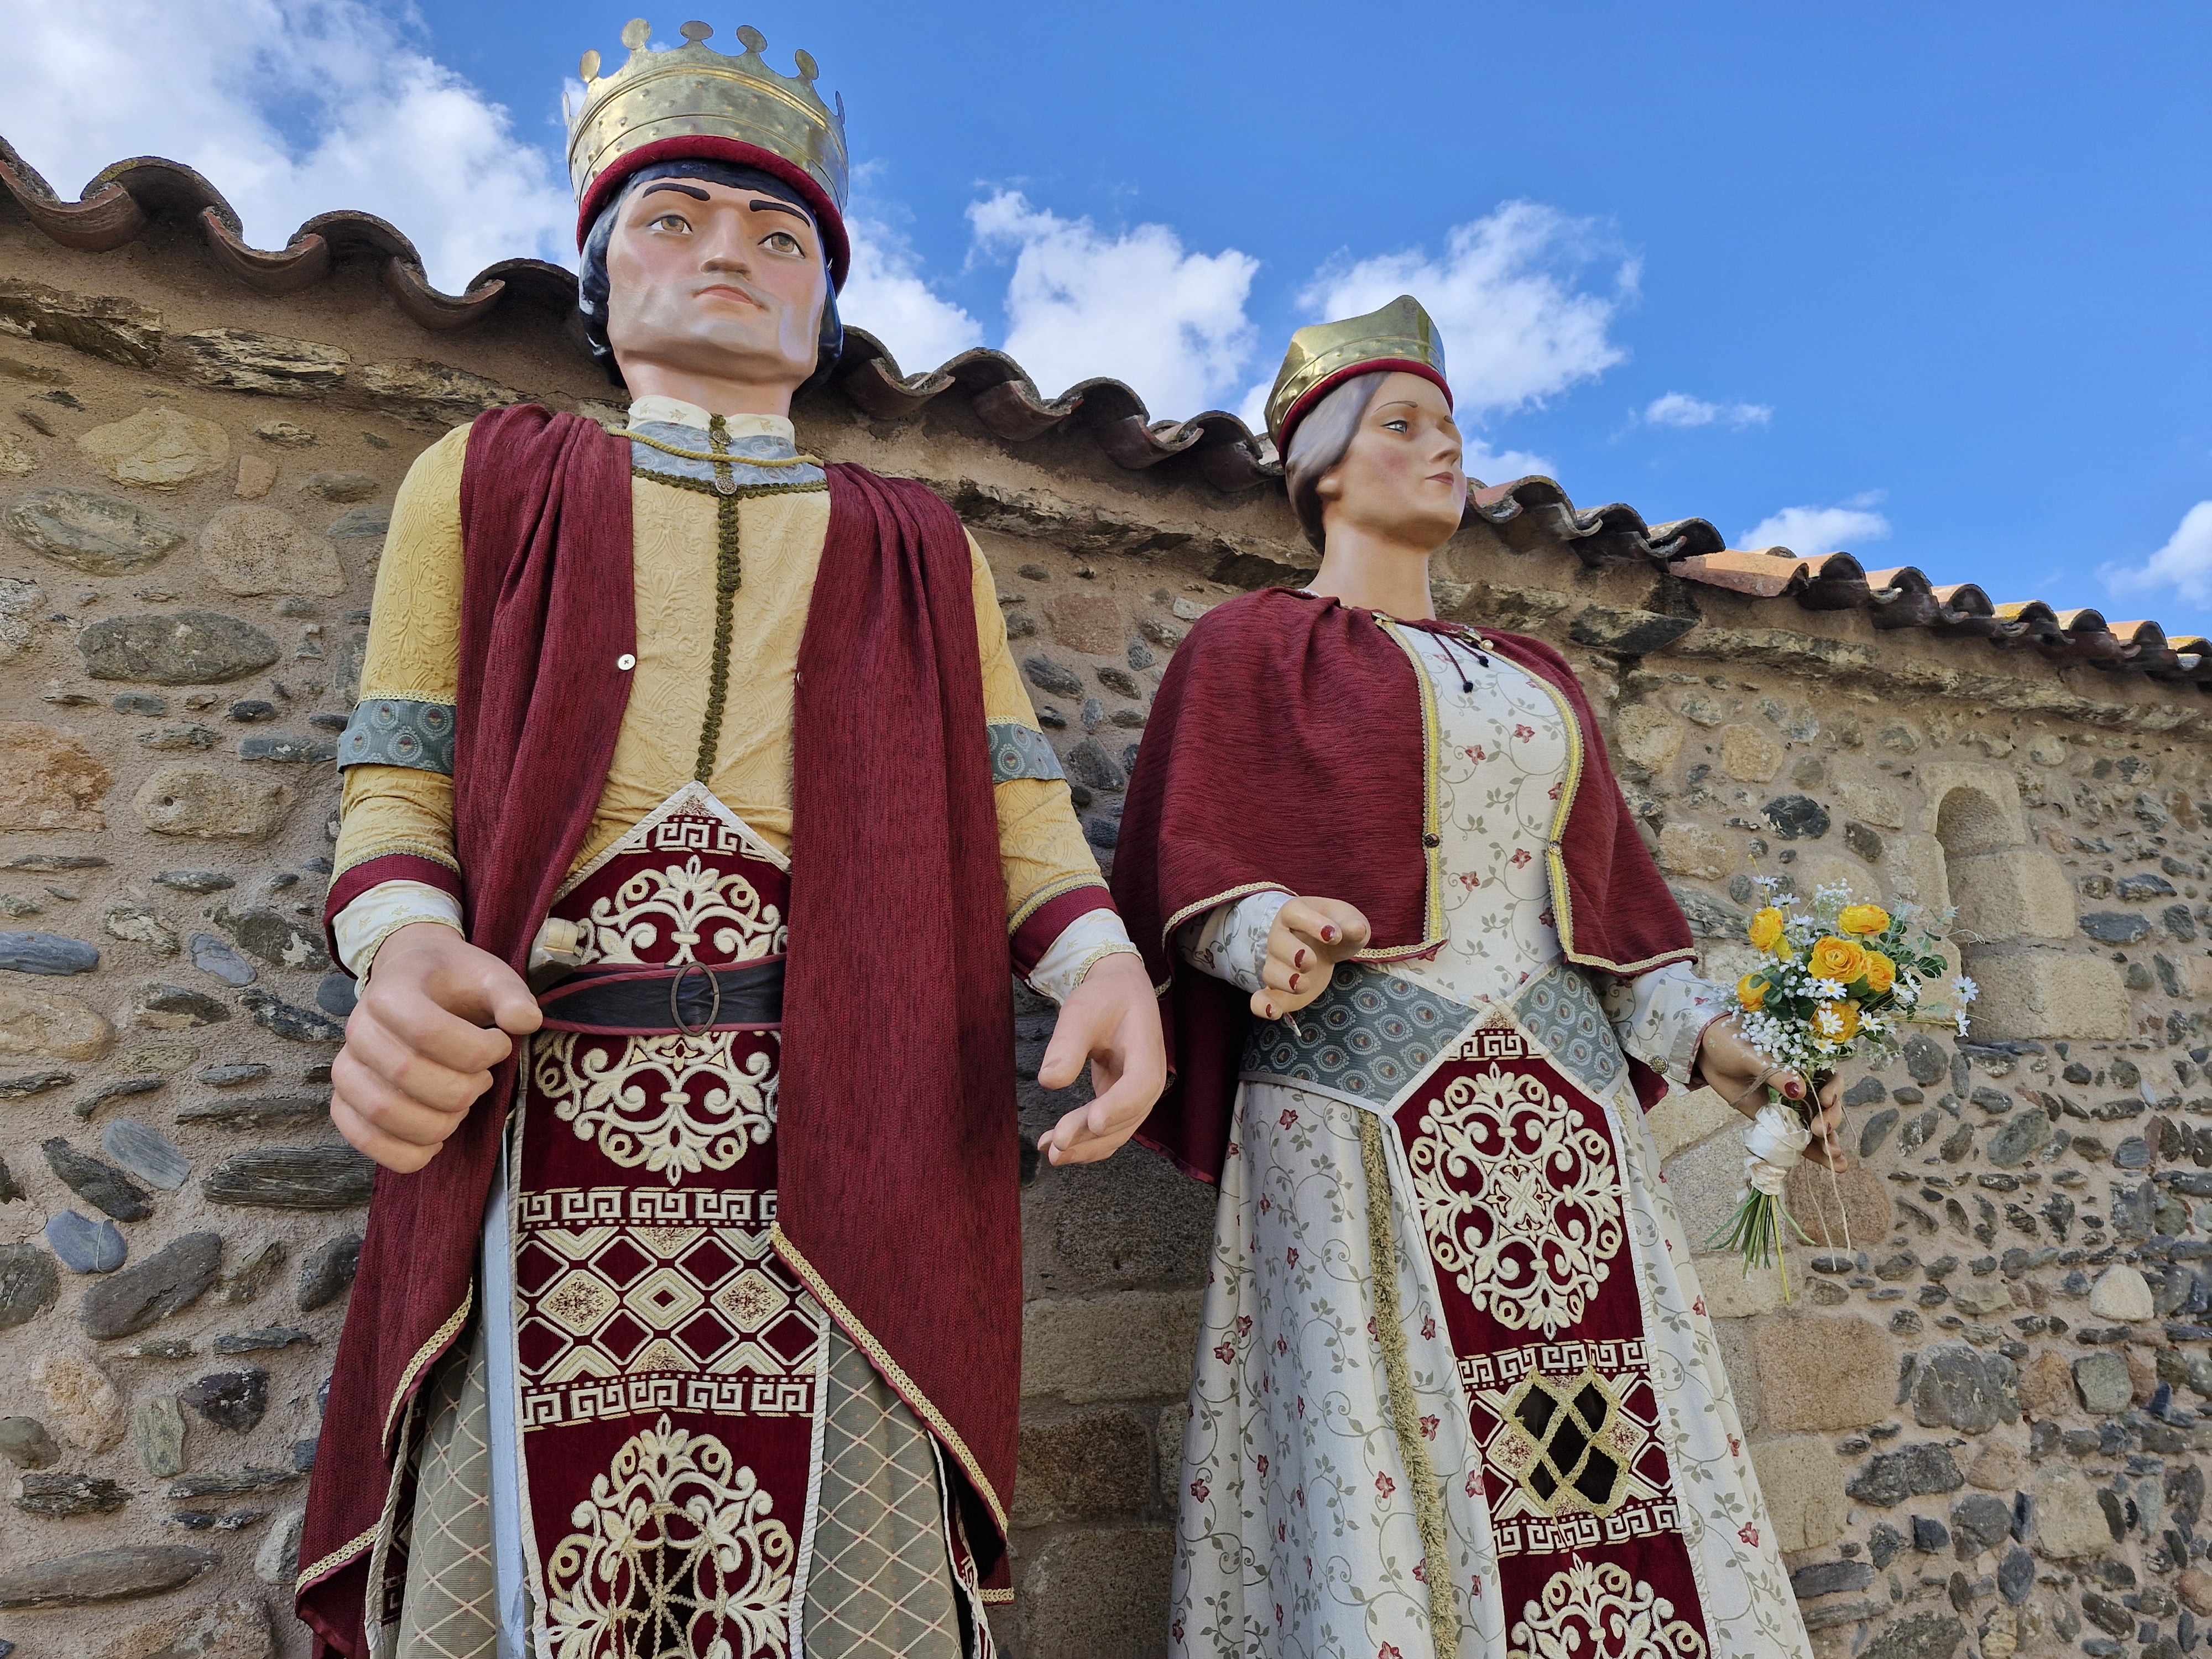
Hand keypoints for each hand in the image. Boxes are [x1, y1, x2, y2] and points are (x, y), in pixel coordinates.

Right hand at [330, 922, 541, 1173]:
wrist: (413, 982)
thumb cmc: (455, 983)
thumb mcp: (489, 976)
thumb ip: (511, 995)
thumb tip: (527, 1021)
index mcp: (389, 993)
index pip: (427, 1031)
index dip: (476, 1049)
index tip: (501, 1045)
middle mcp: (359, 1031)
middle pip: (408, 1075)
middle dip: (463, 1088)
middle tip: (484, 1079)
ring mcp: (347, 1070)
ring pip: (385, 1114)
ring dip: (440, 1122)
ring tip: (462, 1105)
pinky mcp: (346, 1103)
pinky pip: (365, 1141)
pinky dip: (405, 1153)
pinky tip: (436, 1142)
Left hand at [1035, 951, 1166, 1167]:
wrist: (1120, 995)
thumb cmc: (1104, 999)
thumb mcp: (1083, 1010)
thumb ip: (1067, 1044)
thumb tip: (1049, 1081)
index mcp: (1147, 1051)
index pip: (1140, 1085)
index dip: (1118, 1106)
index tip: (1093, 1121)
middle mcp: (1148, 1081)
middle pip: (1126, 1117)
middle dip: (1091, 1135)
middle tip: (1057, 1143)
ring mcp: (1136, 1097)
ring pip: (1116, 1132)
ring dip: (1085, 1148)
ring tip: (1050, 1153)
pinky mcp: (1119, 1104)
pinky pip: (1107, 1132)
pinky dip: (1084, 1144)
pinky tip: (1055, 1148)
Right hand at [1249, 897, 1371, 1020]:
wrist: (1326, 944)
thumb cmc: (1337, 927)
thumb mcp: (1349, 920)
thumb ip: (1353, 924)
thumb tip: (1356, 929)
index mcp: (1295, 913)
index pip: (1294, 913)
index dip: (1311, 924)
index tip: (1334, 935)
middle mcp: (1280, 937)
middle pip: (1277, 942)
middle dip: (1292, 954)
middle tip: (1311, 961)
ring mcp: (1277, 963)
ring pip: (1271, 972)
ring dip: (1285, 980)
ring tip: (1303, 985)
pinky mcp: (1279, 989)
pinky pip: (1261, 998)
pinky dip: (1262, 1006)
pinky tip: (1273, 1012)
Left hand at [1695, 1017, 1846, 1170]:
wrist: (1709, 1054)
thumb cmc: (1734, 1044)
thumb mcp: (1754, 1055)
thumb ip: (1777, 1073)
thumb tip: (1800, 1091)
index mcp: (1806, 1063)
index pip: (1831, 1078)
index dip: (1835, 1090)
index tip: (1826, 1100)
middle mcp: (1804, 1085)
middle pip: (1828, 1106)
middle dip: (1829, 1120)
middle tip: (1819, 1130)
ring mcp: (1792, 1106)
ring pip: (1817, 1125)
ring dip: (1829, 1142)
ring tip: (1836, 1159)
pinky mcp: (1778, 1121)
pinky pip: (1799, 1138)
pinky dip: (1814, 1151)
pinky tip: (1831, 1164)